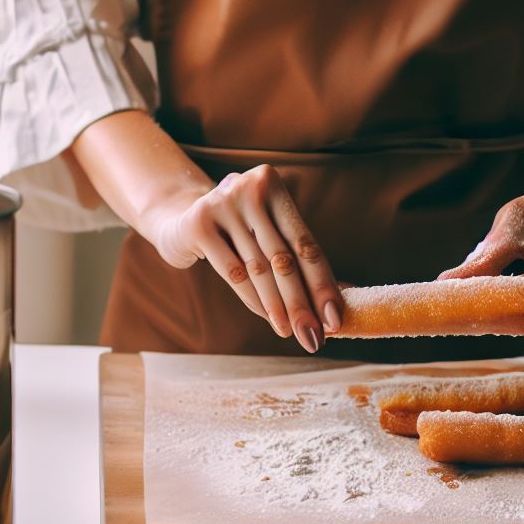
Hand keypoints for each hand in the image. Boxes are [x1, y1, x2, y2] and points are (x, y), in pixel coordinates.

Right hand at [147, 165, 342, 352]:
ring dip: (279, 307)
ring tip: (293, 333)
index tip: (336, 318)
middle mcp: (250, 189)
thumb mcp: (269, 231)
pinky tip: (269, 319)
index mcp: (274, 185)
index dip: (322, 283)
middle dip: (302, 303)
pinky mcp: (199, 224)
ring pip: (258, 268)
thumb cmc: (241, 232)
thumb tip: (344, 297)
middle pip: (284, 258)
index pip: (305, 242)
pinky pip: (233, 272)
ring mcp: (222, 204)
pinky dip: (253, 300)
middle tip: (315, 337)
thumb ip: (300, 257)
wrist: (180, 220)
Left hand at [438, 171, 523, 338]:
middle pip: (505, 323)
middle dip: (472, 308)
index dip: (466, 313)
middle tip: (435, 298)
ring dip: (483, 302)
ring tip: (449, 290)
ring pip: (510, 316)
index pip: (501, 321)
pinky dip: (497, 297)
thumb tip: (441, 285)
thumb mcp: (510, 236)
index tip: (435, 309)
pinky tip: (474, 284)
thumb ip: (479, 266)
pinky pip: (519, 309)